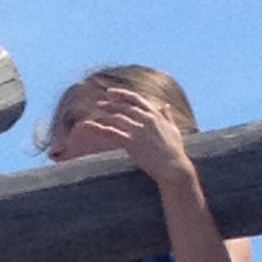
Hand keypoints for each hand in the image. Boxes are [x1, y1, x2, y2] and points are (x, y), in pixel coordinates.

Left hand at [69, 87, 195, 187]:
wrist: (175, 168)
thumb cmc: (175, 152)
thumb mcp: (174, 130)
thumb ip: (168, 117)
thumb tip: (165, 105)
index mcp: (155, 115)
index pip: (136, 99)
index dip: (121, 95)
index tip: (110, 93)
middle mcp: (146, 120)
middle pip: (123, 107)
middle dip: (109, 104)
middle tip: (99, 104)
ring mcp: (138, 131)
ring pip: (116, 118)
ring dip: (103, 114)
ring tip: (93, 114)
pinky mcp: (131, 142)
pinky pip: (110, 132)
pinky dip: (96, 128)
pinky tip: (86, 126)